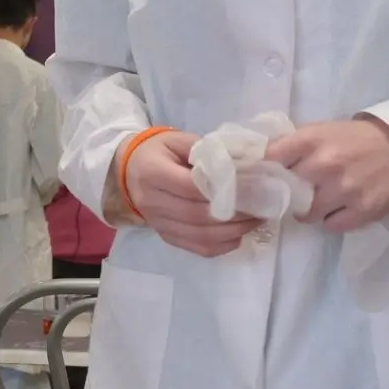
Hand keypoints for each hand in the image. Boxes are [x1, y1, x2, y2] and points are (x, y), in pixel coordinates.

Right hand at [120, 131, 263, 257]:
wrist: (128, 170)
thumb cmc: (157, 150)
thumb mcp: (180, 140)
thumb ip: (211, 151)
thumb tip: (250, 162)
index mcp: (153, 173)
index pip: (193, 186)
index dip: (225, 189)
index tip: (252, 186)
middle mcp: (152, 202)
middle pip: (199, 215)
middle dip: (236, 213)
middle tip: (261, 205)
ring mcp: (158, 223)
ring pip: (201, 236)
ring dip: (234, 231)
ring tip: (255, 219)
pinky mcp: (166, 236)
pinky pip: (199, 248)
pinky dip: (223, 245)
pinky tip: (238, 233)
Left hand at [266, 116, 388, 232]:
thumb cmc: (362, 137)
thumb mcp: (325, 130)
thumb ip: (297, 146)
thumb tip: (265, 163)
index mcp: (311, 139)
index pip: (270, 159)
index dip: (267, 170)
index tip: (269, 177)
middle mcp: (323, 164)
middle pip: (288, 190)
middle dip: (292, 193)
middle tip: (300, 192)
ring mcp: (343, 189)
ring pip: (308, 214)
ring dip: (312, 210)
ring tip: (324, 202)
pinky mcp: (363, 210)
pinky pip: (332, 226)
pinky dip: (334, 220)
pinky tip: (342, 209)